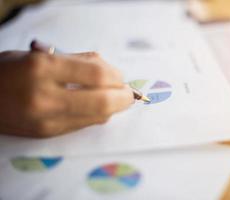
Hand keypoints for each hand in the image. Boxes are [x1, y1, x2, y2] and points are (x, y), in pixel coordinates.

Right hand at [0, 51, 133, 137]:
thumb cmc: (9, 70)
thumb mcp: (39, 55)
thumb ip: (77, 61)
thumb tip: (110, 70)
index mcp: (42, 69)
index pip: (96, 75)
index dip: (116, 76)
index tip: (121, 76)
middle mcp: (45, 97)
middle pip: (103, 102)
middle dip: (123, 98)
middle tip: (128, 92)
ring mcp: (46, 120)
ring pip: (97, 117)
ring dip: (114, 107)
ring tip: (116, 97)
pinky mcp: (47, 134)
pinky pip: (83, 125)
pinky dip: (97, 115)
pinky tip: (98, 106)